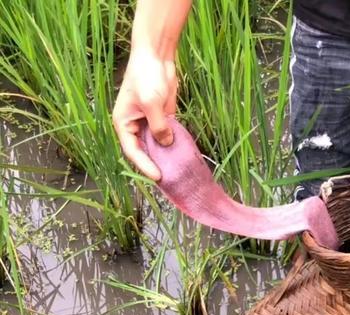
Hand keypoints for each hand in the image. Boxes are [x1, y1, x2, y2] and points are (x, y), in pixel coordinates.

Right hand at [113, 50, 177, 179]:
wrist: (156, 56)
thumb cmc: (147, 77)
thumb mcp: (151, 103)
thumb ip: (159, 126)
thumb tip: (167, 142)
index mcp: (124, 124)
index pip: (133, 151)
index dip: (144, 166)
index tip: (157, 176)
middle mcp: (134, 127)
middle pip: (143, 152)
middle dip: (154, 165)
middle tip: (167, 180)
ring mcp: (148, 124)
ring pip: (155, 147)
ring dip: (164, 158)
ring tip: (175, 173)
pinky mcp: (161, 120)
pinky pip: (166, 137)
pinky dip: (173, 147)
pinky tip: (181, 157)